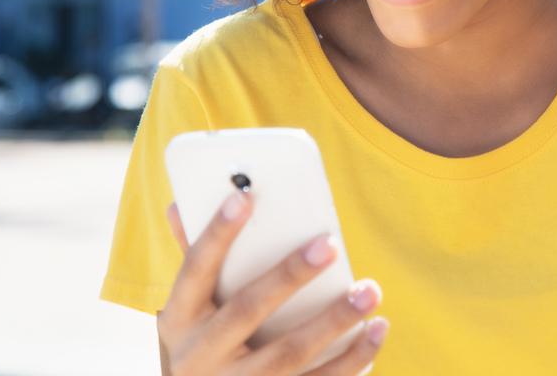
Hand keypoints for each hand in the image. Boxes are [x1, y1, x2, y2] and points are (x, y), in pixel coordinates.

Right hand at [157, 192, 388, 374]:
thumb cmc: (199, 338)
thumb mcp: (185, 306)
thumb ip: (192, 256)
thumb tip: (182, 204)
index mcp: (179, 317)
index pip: (196, 268)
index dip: (218, 233)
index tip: (245, 196)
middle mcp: (202, 354)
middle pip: (247, 311)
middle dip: (289, 276)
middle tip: (330, 244)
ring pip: (289, 354)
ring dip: (334, 321)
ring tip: (368, 290)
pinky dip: (352, 358)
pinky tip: (376, 329)